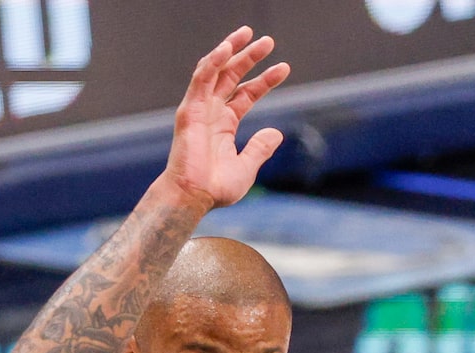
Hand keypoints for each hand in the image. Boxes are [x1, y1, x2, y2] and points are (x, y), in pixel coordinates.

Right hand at [165, 28, 289, 212]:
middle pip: (233, 75)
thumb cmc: (216, 188)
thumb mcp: (246, 168)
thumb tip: (277, 133)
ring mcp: (201, 108)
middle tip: (268, 41)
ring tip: (249, 34)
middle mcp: (213, 112)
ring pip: (216, 70)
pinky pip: (201, 78)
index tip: (284, 68)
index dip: (265, 80)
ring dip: (231, 50)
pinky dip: (213, 61)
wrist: (194, 197)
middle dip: (250, 56)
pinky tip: (227, 48)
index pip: (247, 93)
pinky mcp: (190, 109)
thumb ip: (260, 148)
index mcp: (225, 124)